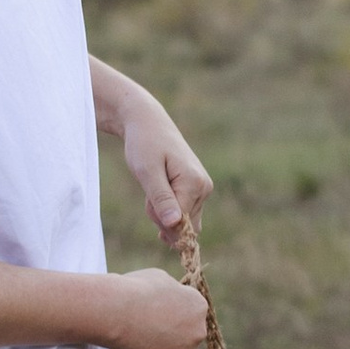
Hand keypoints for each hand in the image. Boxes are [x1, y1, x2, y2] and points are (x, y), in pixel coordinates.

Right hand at [99, 268, 210, 348]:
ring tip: (134, 348)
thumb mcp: (158, 280)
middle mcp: (198, 330)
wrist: (116, 310)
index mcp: (197, 306)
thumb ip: (170, 294)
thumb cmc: (133, 290)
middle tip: (142, 335)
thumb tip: (169, 300)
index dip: (173, 319)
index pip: (190, 317)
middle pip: (186, 339)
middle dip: (168, 339)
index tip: (154, 318)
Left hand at [123, 103, 212, 244]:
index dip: (158, 219)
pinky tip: (158, 191)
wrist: (148, 123)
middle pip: (183, 225)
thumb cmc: (145, 144)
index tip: (148, 201)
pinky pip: (183, 212)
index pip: (179, 223)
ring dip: (162, 211)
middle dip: (161, 217)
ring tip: (153, 187)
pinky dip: (166, 206)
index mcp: (195, 183)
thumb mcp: (147, 172)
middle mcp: (204, 188)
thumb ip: (161, 199)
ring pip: (182, 220)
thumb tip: (174, 224)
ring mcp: (203, 189)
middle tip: (149, 192)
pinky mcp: (197, 189)